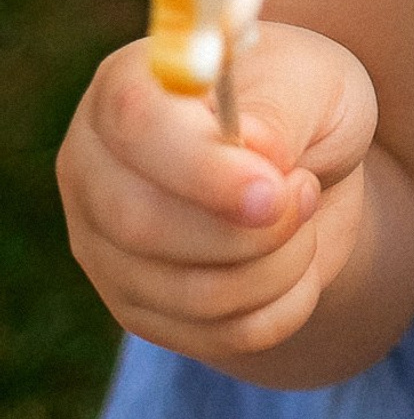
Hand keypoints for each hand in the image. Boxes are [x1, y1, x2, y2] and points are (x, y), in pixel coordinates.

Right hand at [58, 22, 378, 362]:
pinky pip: (218, 335)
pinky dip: (285, 302)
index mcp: (129, 85)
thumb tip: (253, 153)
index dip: (204, 168)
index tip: (275, 188)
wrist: (315, 163)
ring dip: (280, 261)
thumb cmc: (307, 104)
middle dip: (251, 226)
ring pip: (189, 292)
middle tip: (308, 191)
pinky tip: (297, 258)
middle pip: (143, 225)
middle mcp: (94, 170)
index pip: (137, 127)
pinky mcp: (139, 310)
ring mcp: (105, 249)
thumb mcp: (314, 83)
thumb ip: (278, 113)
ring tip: (307, 210)